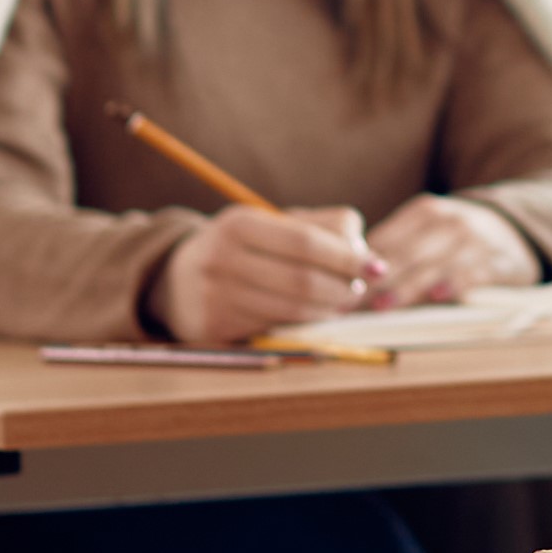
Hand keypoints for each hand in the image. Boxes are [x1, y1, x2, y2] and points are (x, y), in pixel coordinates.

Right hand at [152, 205, 379, 346]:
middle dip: (343, 288)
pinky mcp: (213, 328)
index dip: (348, 258)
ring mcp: (214, 297)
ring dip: (328, 308)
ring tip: (341, 301)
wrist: (175, 279)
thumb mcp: (274, 223)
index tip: (376, 266)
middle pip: (303, 280)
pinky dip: (303, 322)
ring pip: (292, 309)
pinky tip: (313, 314)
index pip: (307, 243)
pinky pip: (274, 327)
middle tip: (359, 289)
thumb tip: (368, 255)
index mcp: (238, 224)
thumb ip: (326, 228)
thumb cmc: (245, 247)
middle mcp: (221, 259)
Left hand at [362, 194, 539, 304]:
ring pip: (434, 266)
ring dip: (406, 287)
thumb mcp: (427, 231)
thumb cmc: (455, 240)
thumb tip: (346, 280)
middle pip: (407, 254)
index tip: (338, 288)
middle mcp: (450, 221)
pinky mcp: (498, 260)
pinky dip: (453, 284)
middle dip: (377, 281)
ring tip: (381, 306)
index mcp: (425, 211)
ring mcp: (476, 240)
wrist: (516, 232)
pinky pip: (472, 273)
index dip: (360, 267)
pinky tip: (436, 296)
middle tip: (350, 303)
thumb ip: (393, 250)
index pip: (386, 240)